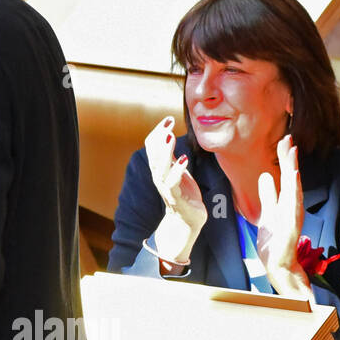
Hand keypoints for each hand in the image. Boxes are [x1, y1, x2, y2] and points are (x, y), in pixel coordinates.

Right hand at [144, 116, 206, 262]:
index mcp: (158, 167)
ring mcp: (165, 186)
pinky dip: (177, 170)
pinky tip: (184, 159)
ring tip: (171, 136)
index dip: (158, 131)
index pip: (151, 145)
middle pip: (153, 153)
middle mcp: (158, 175)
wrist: (187, 219)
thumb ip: (170, 156)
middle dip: (160, 137)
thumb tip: (166, 134)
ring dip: (165, 150)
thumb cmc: (183, 193)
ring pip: (160, 166)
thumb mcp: (176, 170)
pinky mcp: (175, 196)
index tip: (169, 119)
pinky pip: (172, 182)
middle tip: (168, 124)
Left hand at [257, 135, 311, 298]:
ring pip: (294, 190)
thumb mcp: (267, 213)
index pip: (285, 177)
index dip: (284, 159)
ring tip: (291, 152)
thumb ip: (268, 196)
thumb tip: (264, 176)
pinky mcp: (292, 228)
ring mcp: (293, 217)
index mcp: (285, 203)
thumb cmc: (275, 242)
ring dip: (292, 171)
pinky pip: (293, 208)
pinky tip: (293, 179)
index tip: (283, 140)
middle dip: (289, 159)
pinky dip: (293, 192)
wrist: (280, 267)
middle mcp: (292, 207)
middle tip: (287, 138)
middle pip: (291, 179)